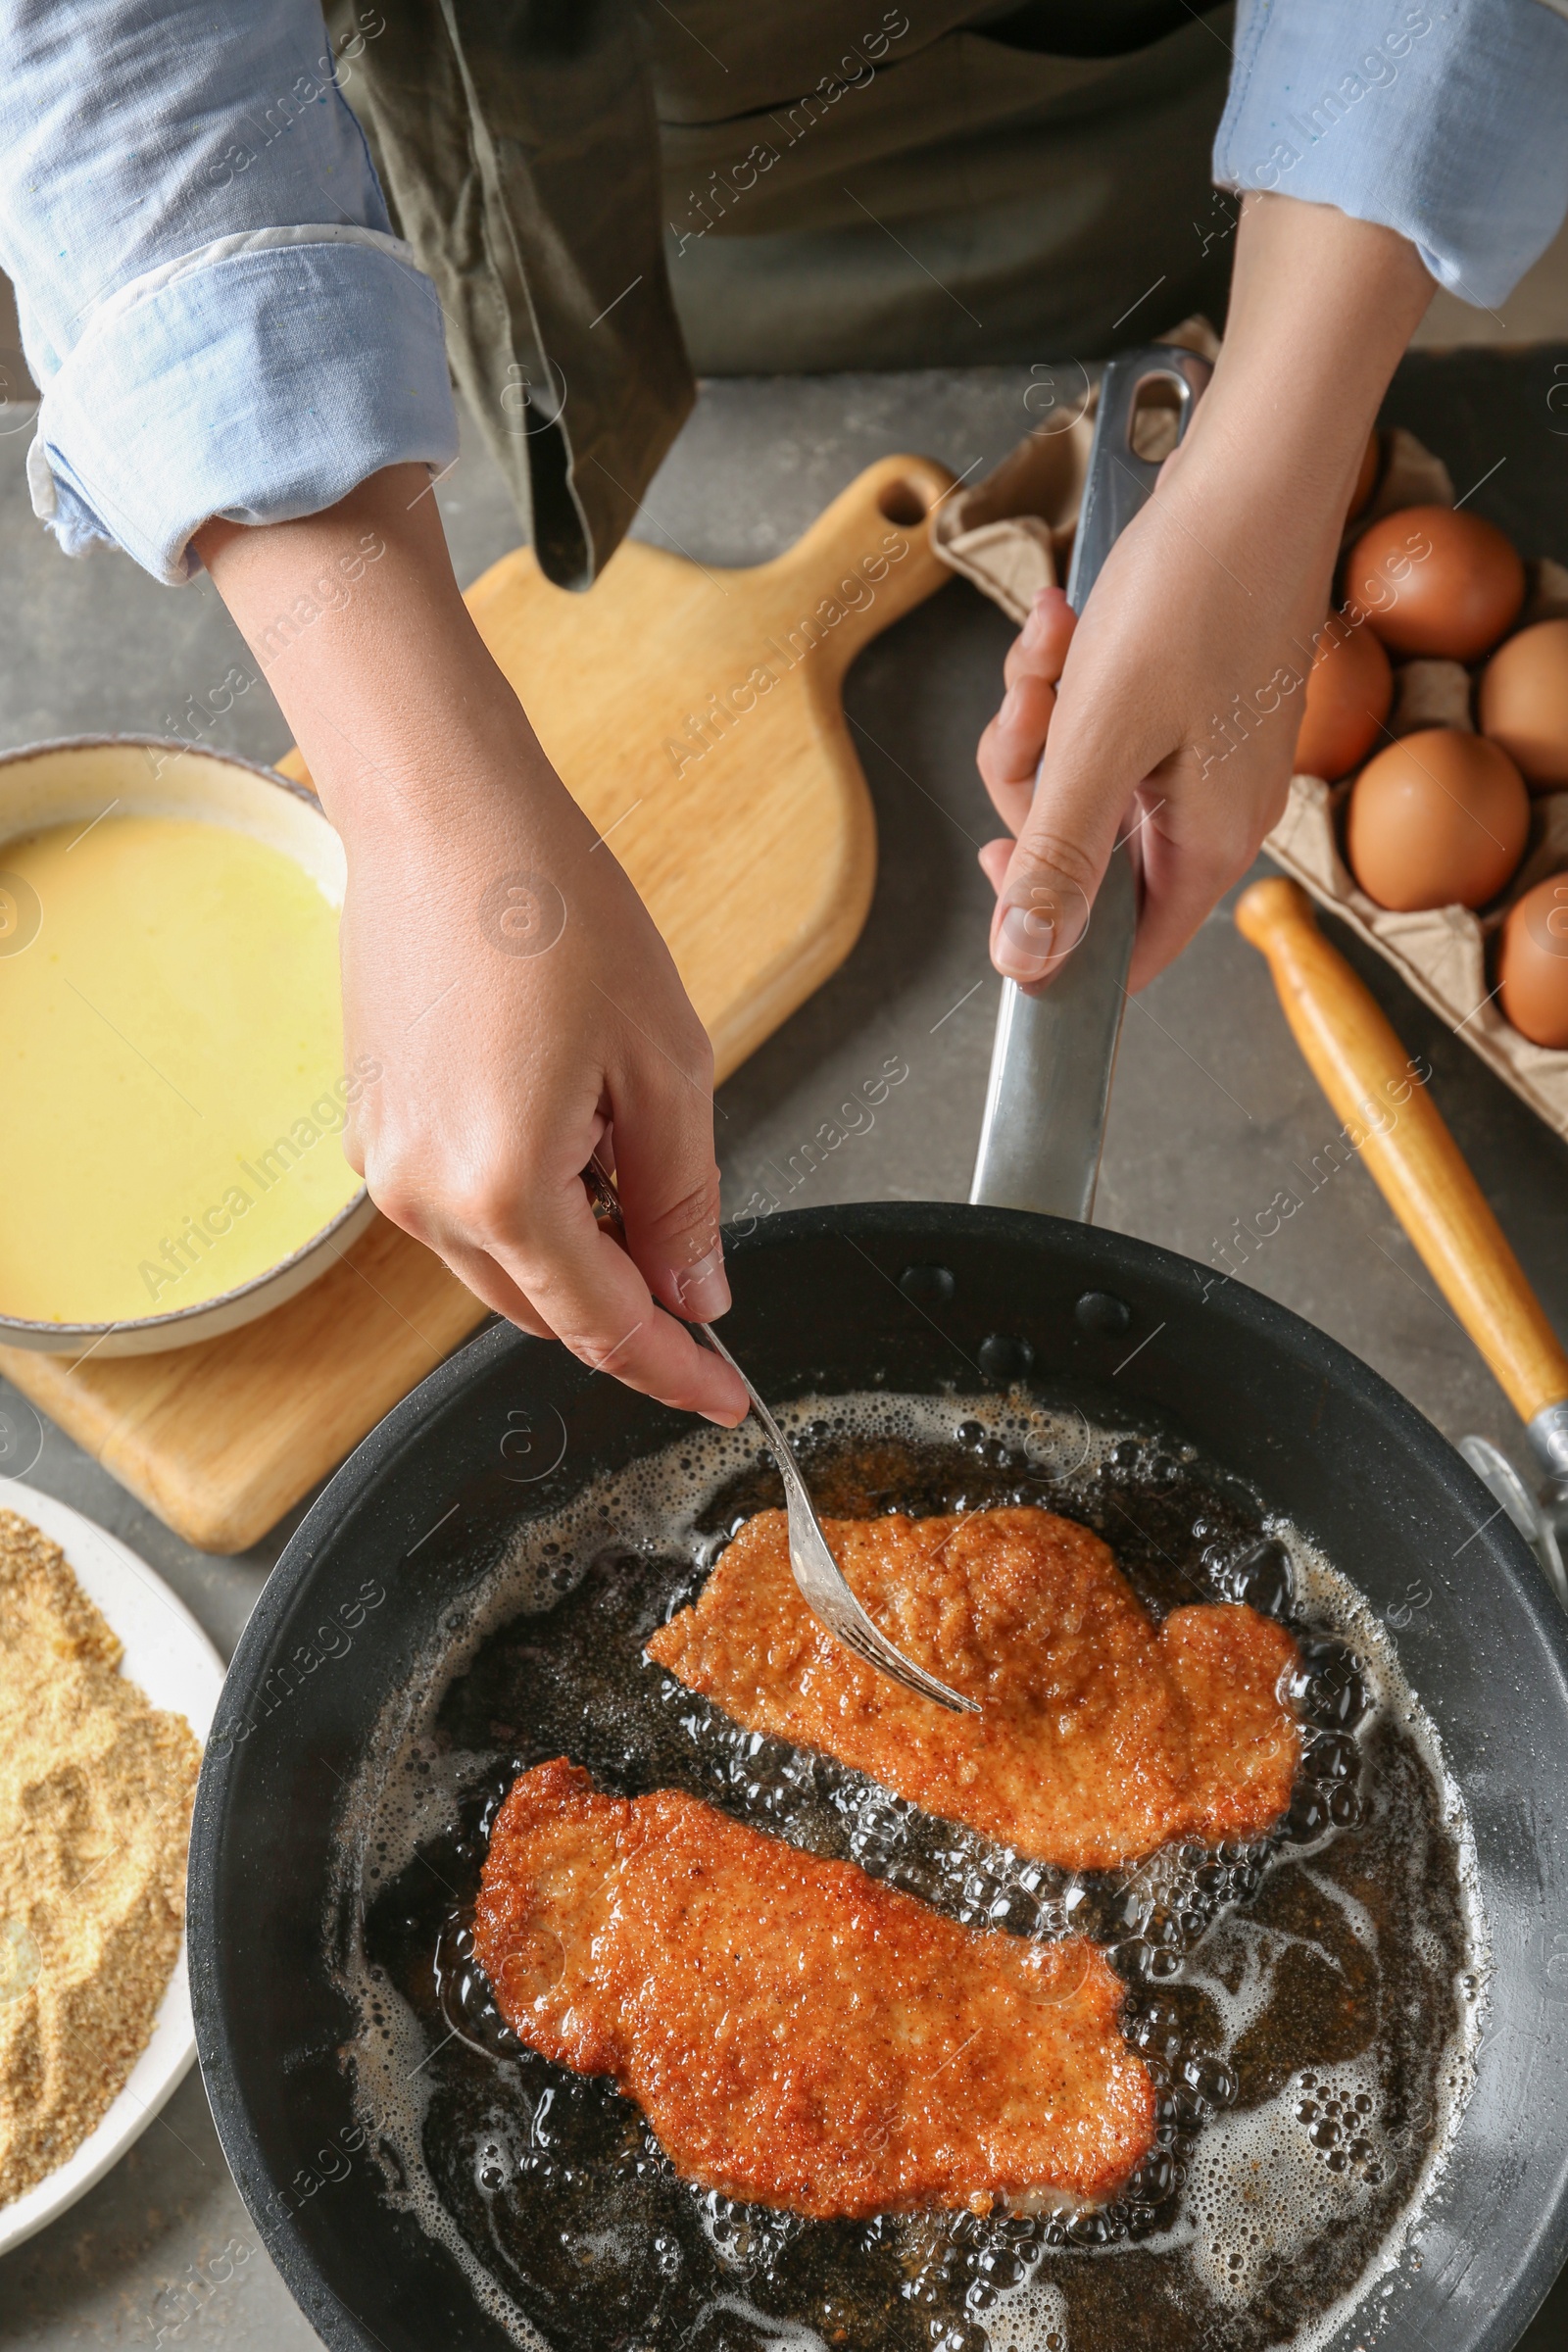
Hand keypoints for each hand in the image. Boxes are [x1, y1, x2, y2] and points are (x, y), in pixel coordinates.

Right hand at [195, 471, 747, 1425]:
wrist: (445, 819)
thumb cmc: (556, 911)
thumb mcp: (665, 1064)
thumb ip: (682, 1197)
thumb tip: (697, 1291)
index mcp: (504, 1187)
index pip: (604, 1325)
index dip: (674, 1369)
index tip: (723, 1394)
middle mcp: (426, 1199)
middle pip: (548, 1311)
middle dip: (630, 1313)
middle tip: (700, 1287)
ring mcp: (387, 1171)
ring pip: (504, 1271)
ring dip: (578, 1260)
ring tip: (632, 1166)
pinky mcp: (374, 1136)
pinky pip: (463, 1218)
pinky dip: (528, 1215)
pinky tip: (573, 1141)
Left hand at [977, 193, 1434, 992]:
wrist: (1253, 470)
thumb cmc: (1195, 593)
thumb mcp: (1102, 740)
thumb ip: (1062, 858)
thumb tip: (1026, 964)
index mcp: (1208, 843)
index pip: (1125, 949)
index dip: (1052, 928)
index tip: (1001, 860)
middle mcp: (1212, 811)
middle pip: (1084, 854)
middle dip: (1032, 779)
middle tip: (1028, 713)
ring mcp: (1201, 754)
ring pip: (1079, 779)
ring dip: (1042, 715)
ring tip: (1049, 646)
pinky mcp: (1186, 701)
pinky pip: (1097, 721)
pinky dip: (1066, 677)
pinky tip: (1064, 621)